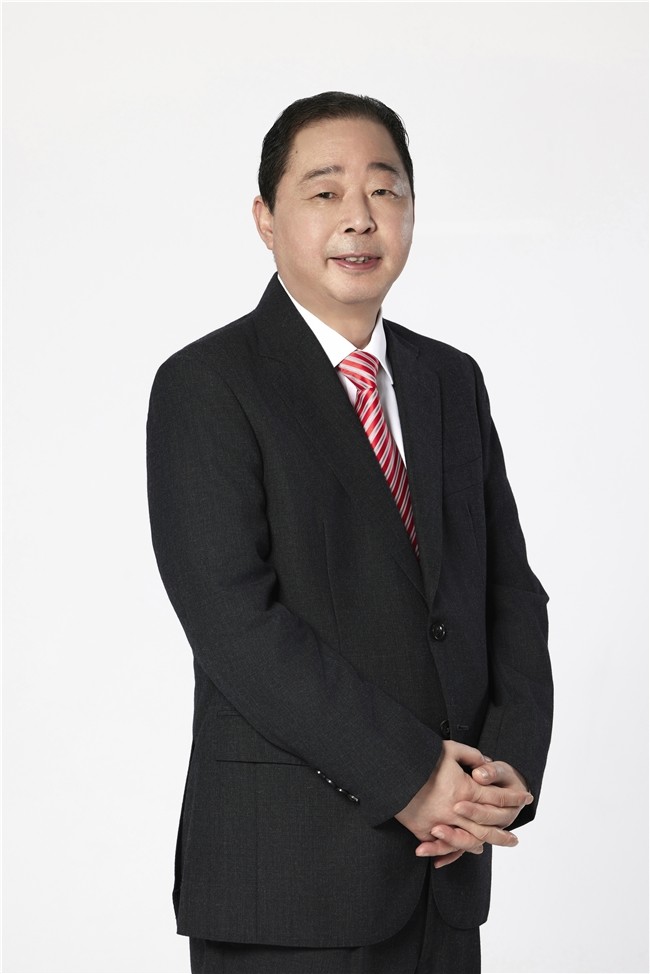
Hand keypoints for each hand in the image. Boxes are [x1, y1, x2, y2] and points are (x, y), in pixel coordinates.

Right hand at [395, 742, 531, 865]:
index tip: (526, 797)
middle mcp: (456, 810)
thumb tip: (486, 764)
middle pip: (489, 826)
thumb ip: (471, 756)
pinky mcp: (424, 830)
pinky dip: (460, 848)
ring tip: (497, 846)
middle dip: (505, 831)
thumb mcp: (449, 749)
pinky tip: (472, 848)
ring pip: (471, 839)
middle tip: (516, 838)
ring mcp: (440, 823)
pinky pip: (446, 845)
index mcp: (465, 789)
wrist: (391, 772)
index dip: (514, 797)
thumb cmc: (421, 758)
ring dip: (488, 843)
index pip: (497, 797)